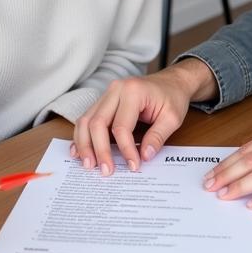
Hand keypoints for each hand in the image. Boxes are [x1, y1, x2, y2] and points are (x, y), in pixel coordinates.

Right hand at [72, 58, 216, 175]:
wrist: (171, 81)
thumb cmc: (172, 97)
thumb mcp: (172, 118)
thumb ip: (157, 137)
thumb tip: (144, 156)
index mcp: (133, 91)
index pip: (121, 127)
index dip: (125, 149)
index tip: (133, 166)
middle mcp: (115, 89)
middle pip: (97, 123)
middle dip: (99, 150)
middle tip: (105, 171)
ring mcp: (107, 94)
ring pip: (86, 120)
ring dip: (84, 144)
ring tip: (89, 164)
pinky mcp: (103, 101)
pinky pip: (87, 118)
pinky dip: (82, 135)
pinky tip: (79, 151)